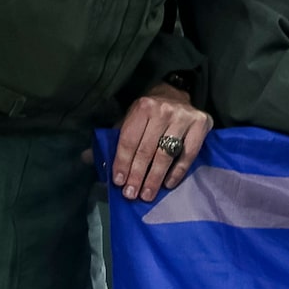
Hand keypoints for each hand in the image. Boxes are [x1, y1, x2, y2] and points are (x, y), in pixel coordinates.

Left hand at [111, 83, 209, 200]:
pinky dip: (178, 171)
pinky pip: (188, 154)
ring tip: (147, 195)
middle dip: (137, 175)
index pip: (129, 140)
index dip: (122, 163)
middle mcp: (163, 110)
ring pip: (166, 154)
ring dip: (155, 178)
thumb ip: (111, 140)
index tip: (118, 182)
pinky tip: (168, 184)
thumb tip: (86, 158)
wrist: (178, 93)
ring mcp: (184, 117)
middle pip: (147, 149)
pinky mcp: (201, 124)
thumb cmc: (149, 113)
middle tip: (131, 195)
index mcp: (142, 107)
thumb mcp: (128, 119)